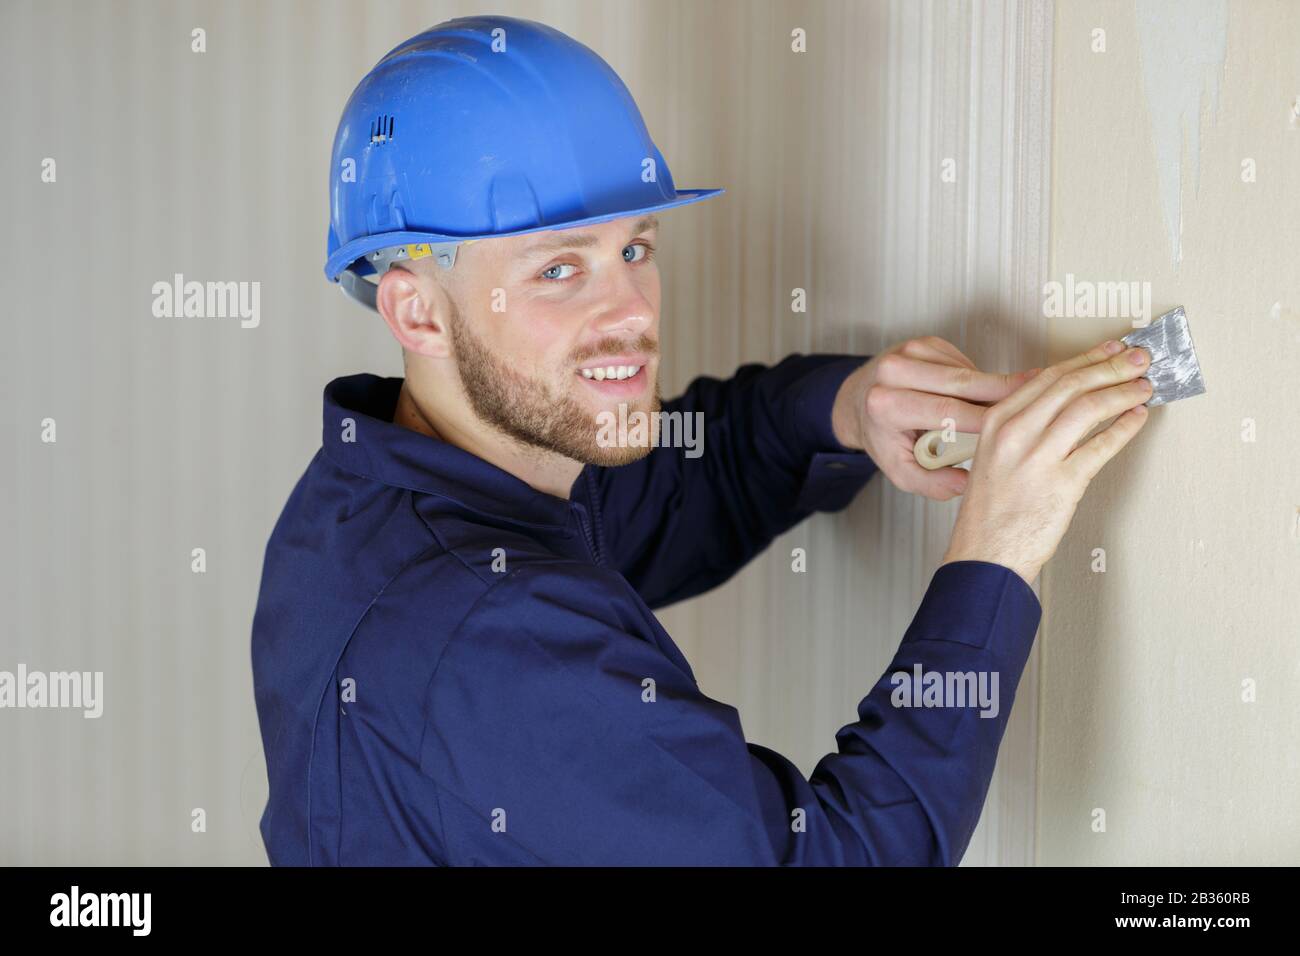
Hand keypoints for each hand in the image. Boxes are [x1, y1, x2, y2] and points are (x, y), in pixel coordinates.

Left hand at [832, 336, 1035, 499]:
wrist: (859, 403)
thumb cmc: (883, 437)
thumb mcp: (899, 471)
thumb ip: (932, 484)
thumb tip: (967, 484)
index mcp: (886, 405)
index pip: (947, 412)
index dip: (987, 419)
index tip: (1018, 427)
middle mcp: (894, 372)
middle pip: (962, 383)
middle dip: (1004, 392)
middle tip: (1042, 399)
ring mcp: (910, 352)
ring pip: (967, 371)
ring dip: (994, 386)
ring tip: (1024, 400)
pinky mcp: (925, 343)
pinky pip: (963, 362)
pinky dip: (978, 379)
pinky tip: (984, 395)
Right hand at [941, 338, 1152, 584]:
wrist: (984, 555)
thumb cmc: (989, 513)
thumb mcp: (993, 457)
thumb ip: (1022, 428)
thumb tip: (1067, 404)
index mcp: (997, 422)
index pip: (1048, 377)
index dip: (1086, 359)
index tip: (1108, 350)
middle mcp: (1015, 434)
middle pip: (1071, 385)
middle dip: (1111, 367)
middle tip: (1137, 360)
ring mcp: (1037, 458)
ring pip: (1088, 408)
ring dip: (1122, 393)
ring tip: (1143, 388)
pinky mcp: (1061, 484)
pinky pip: (1101, 447)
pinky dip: (1125, 429)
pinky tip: (1137, 419)